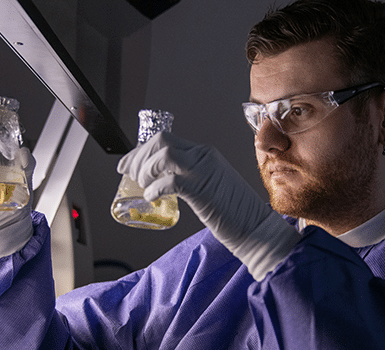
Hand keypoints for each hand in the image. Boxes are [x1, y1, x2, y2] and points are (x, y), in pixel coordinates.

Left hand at [118, 132, 270, 242]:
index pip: (166, 140)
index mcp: (205, 154)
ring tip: (145, 188)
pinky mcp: (202, 189)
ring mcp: (204, 171)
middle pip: (161, 142)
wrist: (257, 229)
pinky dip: (155, 190)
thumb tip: (162, 185)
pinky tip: (153, 199)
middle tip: (131, 177)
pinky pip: (170, 181)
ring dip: (146, 171)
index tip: (126, 165)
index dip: (140, 151)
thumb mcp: (210, 186)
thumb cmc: (234, 214)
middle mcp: (204, 156)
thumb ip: (190, 179)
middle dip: (138, 158)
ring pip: (164, 156)